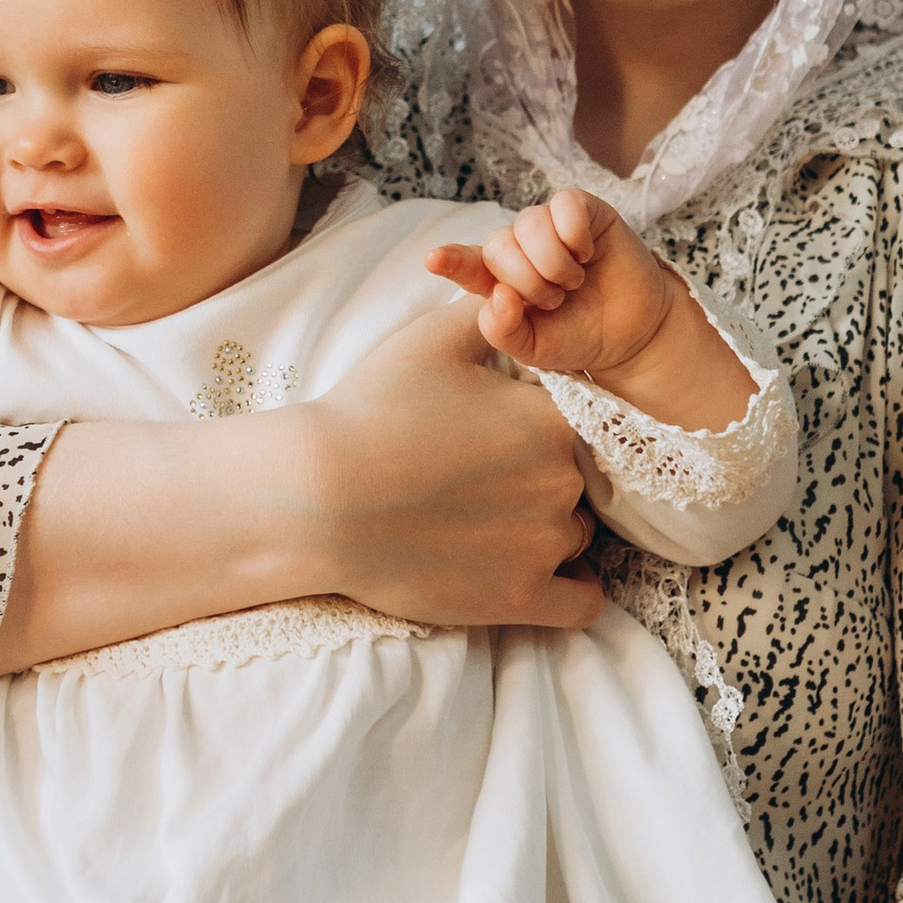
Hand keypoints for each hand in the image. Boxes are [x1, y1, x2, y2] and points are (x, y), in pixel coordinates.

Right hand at [300, 300, 603, 629]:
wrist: (319, 497)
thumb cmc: (370, 412)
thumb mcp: (428, 340)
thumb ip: (487, 315)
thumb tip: (513, 297)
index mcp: (551, 419)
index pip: (577, 425)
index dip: (542, 430)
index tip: (503, 438)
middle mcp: (563, 482)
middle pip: (579, 482)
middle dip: (542, 480)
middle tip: (485, 483)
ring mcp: (546, 545)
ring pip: (576, 537)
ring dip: (548, 531)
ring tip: (491, 526)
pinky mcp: (522, 598)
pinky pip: (584, 605)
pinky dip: (575, 591)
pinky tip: (549, 577)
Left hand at [426, 190, 673, 379]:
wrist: (630, 335)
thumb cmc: (577, 338)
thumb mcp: (533, 349)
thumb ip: (504, 331)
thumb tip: (498, 296)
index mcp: (498, 281)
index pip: (466, 263)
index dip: (451, 259)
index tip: (434, 260)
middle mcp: (519, 248)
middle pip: (499, 246)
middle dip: (527, 281)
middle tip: (555, 301)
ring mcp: (550, 226)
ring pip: (529, 225)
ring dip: (553, 263)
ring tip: (573, 283)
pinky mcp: (583, 211)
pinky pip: (565, 205)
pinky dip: (574, 235)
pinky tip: (587, 255)